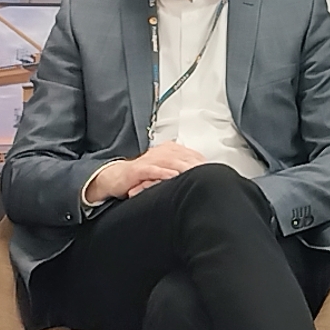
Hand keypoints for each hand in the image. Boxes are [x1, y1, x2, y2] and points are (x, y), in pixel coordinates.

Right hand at [83, 142, 205, 201]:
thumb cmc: (141, 176)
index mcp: (168, 150)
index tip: (214, 170)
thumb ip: (179, 170)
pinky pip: (152, 170)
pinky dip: (163, 173)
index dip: (201, 162)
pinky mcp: (138, 170)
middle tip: (208, 172)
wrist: (115, 178)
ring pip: (170, 162)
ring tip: (194, 174)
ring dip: (183, 168)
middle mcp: (159, 152)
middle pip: (183, 157)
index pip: (189, 154)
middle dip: (196, 165)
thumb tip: (199, 176)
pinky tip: (172, 177)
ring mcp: (149, 160)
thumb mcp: (164, 171)